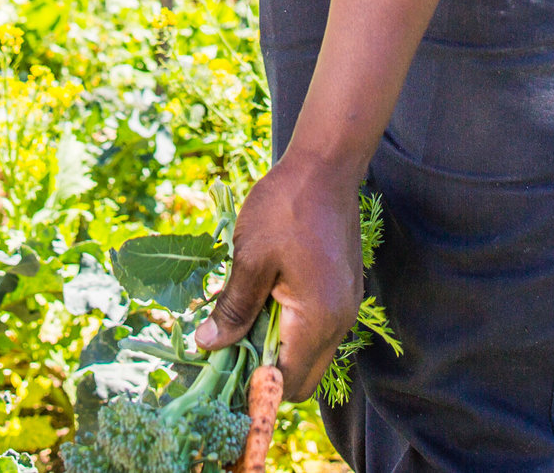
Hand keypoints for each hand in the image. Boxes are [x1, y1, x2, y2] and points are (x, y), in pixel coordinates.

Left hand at [195, 153, 359, 402]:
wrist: (325, 166)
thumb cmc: (285, 207)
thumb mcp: (250, 258)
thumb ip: (232, 309)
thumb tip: (208, 346)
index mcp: (317, 319)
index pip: (288, 383)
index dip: (254, 387)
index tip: (221, 373)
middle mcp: (340, 322)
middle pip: (302, 377)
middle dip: (264, 372)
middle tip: (227, 347)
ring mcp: (345, 306)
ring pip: (310, 354)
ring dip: (276, 349)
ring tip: (241, 322)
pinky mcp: (342, 291)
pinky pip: (316, 330)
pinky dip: (289, 329)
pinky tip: (262, 302)